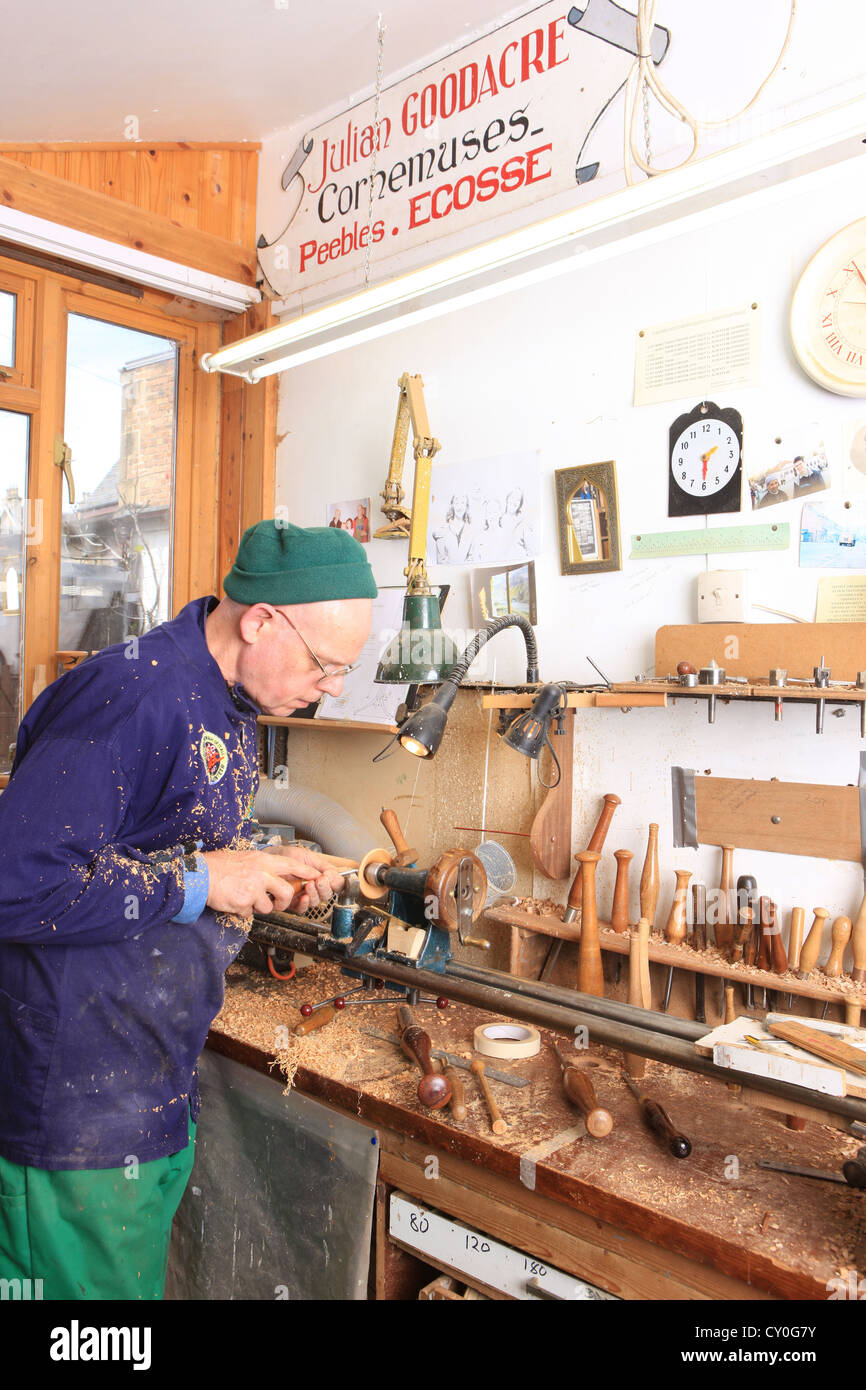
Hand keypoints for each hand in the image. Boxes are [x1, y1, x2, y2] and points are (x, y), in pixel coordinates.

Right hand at [199, 847, 341, 915]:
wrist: (201, 874)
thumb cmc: (220, 866)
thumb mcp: (246, 859)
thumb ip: (261, 867)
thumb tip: (272, 875)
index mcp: (263, 860)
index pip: (293, 865)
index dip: (307, 872)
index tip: (317, 877)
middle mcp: (262, 873)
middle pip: (287, 892)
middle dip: (284, 902)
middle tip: (276, 903)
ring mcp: (255, 888)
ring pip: (268, 906)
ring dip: (258, 907)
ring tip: (245, 899)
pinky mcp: (246, 902)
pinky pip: (250, 913)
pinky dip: (243, 911)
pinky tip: (234, 901)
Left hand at [258, 843, 345, 908]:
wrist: (268, 859)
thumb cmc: (286, 856)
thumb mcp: (307, 856)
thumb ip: (323, 866)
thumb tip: (334, 875)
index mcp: (320, 876)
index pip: (335, 884)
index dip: (335, 882)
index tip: (328, 876)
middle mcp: (314, 887)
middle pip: (327, 894)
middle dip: (325, 888)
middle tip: (319, 880)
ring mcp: (303, 896)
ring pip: (316, 902)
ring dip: (314, 894)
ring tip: (308, 885)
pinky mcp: (292, 903)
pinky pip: (302, 909)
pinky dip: (304, 904)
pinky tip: (303, 896)